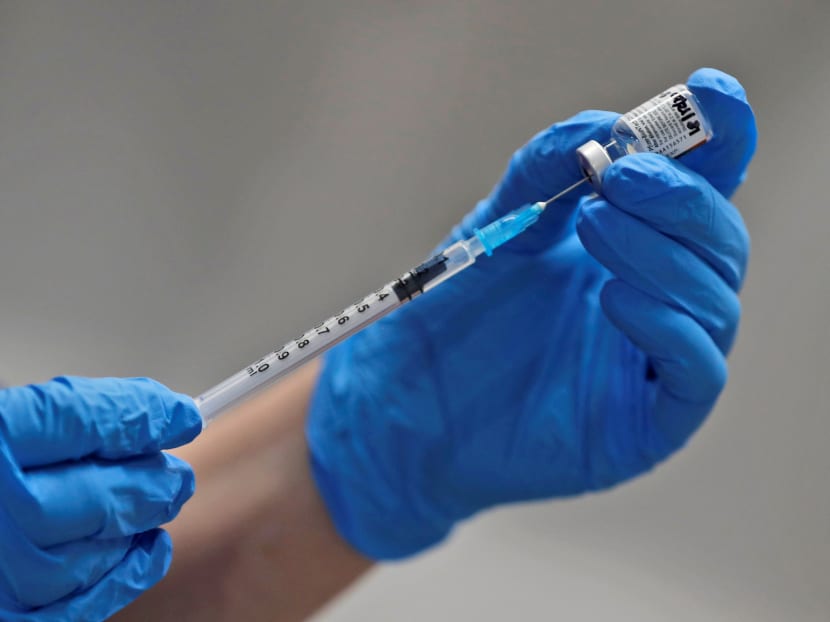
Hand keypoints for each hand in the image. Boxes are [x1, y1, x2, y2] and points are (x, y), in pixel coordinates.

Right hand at [0, 376, 201, 620]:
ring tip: (156, 505)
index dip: (142, 417)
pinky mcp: (4, 619)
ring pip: (91, 555)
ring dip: (136, 528)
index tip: (182, 417)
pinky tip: (148, 548)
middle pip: (94, 499)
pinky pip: (77, 606)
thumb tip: (165, 418)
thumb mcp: (5, 426)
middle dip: (151, 484)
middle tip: (177, 476)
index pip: (79, 421)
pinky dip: (124, 576)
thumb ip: (72, 420)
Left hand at [307, 68, 756, 558]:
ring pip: (712, 299)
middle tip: (618, 176)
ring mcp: (653, 361)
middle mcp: (656, 299)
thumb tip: (600, 127)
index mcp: (632, 247)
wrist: (407, 401)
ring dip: (662, 253)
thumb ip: (545, 173)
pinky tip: (613, 297)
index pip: (702, 189)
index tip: (707, 94)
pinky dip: (668, 327)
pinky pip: (694, 372)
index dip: (720, 140)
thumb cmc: (454, 317)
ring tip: (595, 224)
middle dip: (678, 199)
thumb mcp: (499, 228)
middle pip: (717, 240)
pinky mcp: (648, 421)